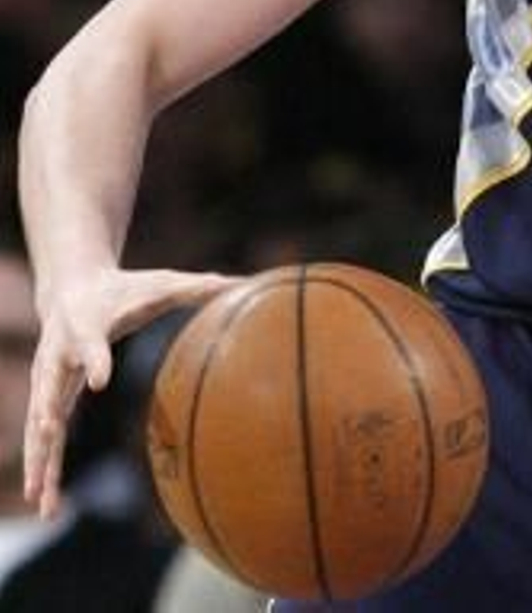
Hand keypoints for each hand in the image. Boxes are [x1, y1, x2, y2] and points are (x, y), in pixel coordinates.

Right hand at [26, 267, 236, 517]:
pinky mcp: (48, 398)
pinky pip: (42, 437)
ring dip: (39, 460)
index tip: (100, 379)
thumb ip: (196, 287)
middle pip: (49, 389)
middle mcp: (59, 356)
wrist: (71, 291)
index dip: (96, 360)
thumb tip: (239, 282)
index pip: (91, 344)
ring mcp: (48, 380)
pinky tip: (44, 503)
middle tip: (48, 436)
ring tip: (41, 499)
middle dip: (47, 414)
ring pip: (39, 424)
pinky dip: (41, 467)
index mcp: (87, 327)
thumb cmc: (124, 289)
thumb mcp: (158, 284)